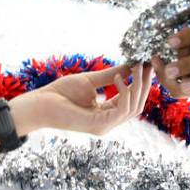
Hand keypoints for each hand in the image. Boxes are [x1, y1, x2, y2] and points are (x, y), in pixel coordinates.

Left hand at [16, 63, 153, 135]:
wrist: (40, 104)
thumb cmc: (60, 93)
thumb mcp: (91, 80)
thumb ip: (111, 75)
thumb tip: (130, 65)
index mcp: (106, 113)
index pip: (131, 100)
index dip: (141, 82)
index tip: (148, 64)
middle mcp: (108, 122)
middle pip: (137, 105)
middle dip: (144, 84)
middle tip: (148, 63)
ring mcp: (105, 126)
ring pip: (134, 108)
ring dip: (138, 86)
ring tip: (137, 66)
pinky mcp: (100, 125)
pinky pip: (122, 109)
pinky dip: (125, 92)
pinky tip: (121, 77)